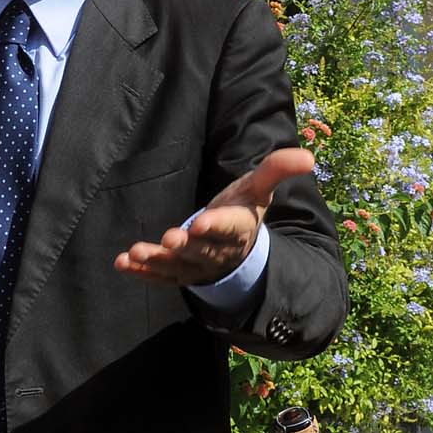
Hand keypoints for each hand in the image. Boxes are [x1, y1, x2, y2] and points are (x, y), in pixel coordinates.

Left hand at [114, 147, 312, 286]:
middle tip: (171, 238)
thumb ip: (278, 169)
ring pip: (177, 266)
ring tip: (136, 253)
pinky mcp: (179, 273)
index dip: (216, 225)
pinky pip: (160, 276)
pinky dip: (141, 272)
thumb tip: (309, 156)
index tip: (200, 222)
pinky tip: (122, 263)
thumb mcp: (259, 188)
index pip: (229, 228)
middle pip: (200, 250)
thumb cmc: (243, 209)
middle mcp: (218, 251)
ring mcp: (197, 266)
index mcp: (239, 229)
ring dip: (156, 261)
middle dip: (184, 246)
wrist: (237, 248)